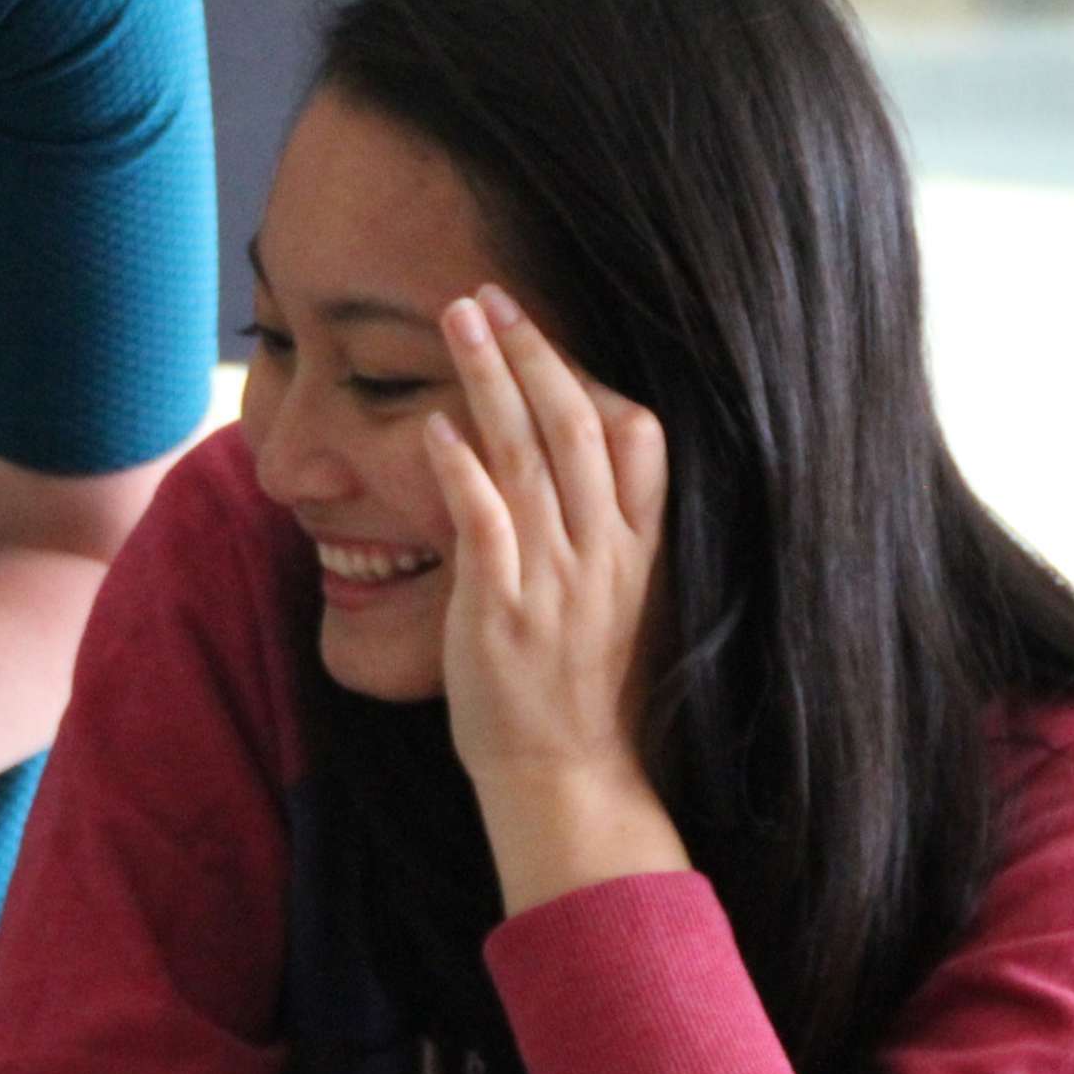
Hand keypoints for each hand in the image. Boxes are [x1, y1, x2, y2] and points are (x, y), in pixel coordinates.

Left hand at [426, 285, 685, 915]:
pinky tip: (433, 425)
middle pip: (576, 426)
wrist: (569, 779)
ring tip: (458, 321)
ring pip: (528, 456)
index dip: (590, 372)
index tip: (548, 325)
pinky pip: (484, 523)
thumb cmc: (584, 696)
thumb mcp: (618, 605)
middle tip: (490, 294)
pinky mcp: (503, 610)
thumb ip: (602, 540)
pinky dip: (460, 468)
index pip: (637, 438)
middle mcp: (605, 554)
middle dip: (534, 351)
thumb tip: (565, 477)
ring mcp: (556, 579)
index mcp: (640, 550)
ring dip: (491, 380)